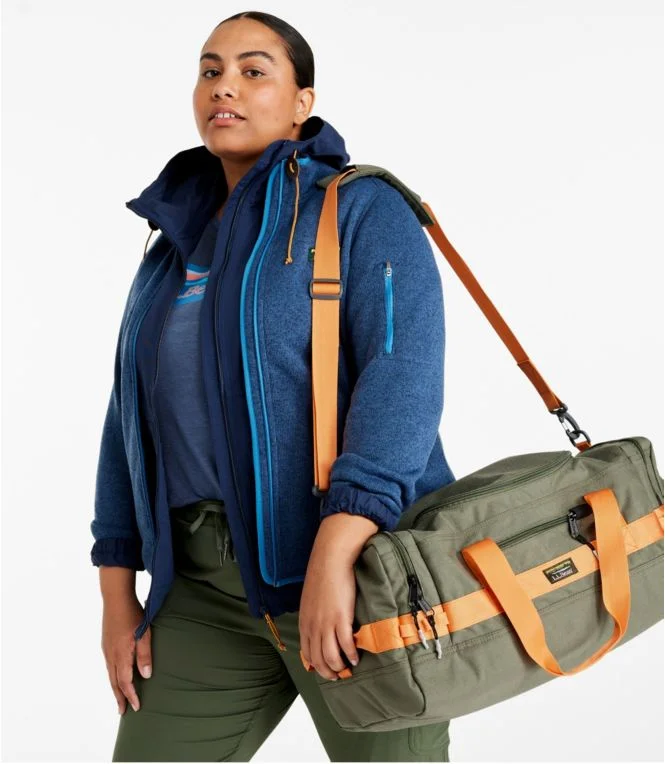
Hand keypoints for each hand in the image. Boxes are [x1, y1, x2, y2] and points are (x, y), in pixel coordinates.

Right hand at [101, 593, 151, 713]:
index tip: (136, 707)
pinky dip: (112, 676)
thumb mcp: (144, 633)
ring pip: (109, 674)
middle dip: (119, 697)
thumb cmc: (133, 614)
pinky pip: (108, 665)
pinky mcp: (105, 643)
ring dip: (115, 687)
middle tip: (123, 711)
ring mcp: (106, 649)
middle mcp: (110, 655)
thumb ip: (144, 655)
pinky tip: (116, 675)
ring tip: (119, 697)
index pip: (125, 681)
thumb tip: (145, 676)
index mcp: (120, 654)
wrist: (115, 598)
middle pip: (114, 681)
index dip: (130, 695)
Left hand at [299, 513, 378, 679]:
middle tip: (338, 676)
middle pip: (318, 660)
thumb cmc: (321, 576)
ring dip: (339, 667)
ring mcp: (326, 624)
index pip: (307, 653)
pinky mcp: (340, 619)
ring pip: (331, 657)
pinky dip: (351, 655)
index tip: (325, 670)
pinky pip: (346, 645)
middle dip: (328, 672)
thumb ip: (313, 615)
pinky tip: (355, 657)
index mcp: (305, 622)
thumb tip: (318, 626)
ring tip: (348, 669)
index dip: (316, 666)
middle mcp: (313, 627)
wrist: (330, 560)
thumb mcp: (310, 600)